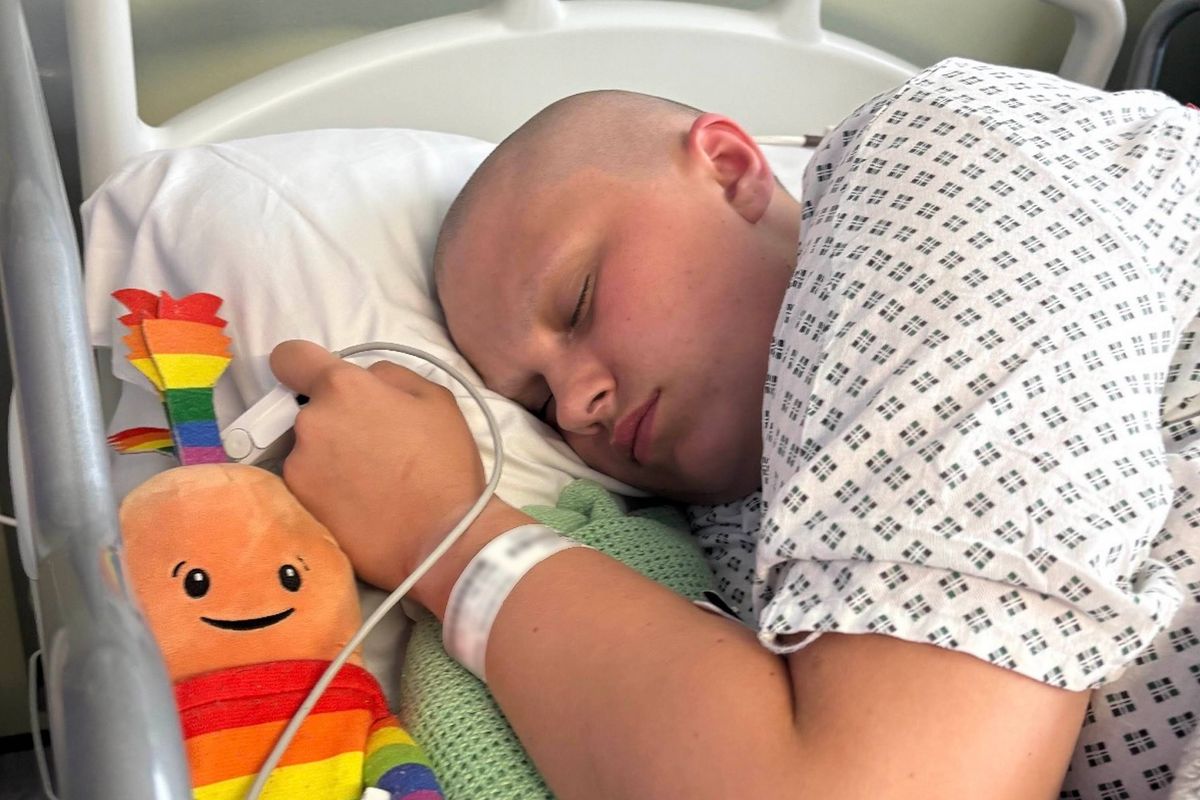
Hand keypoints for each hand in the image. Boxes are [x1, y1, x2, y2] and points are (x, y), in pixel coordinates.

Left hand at [269, 340, 486, 589]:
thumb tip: (365, 378)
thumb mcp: (436, 399)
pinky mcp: (297, 505)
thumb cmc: (445, 464)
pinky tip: (359, 505)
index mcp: (343, 387)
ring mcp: (298, 466)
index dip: (301, 367)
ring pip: (306, 450)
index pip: (289, 357)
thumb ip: (390, 376)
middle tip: (371, 446)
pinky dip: (326, 491)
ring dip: (329, 458)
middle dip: (333, 421)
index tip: (317, 384)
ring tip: (369, 482)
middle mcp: (310, 421)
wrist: (440, 540)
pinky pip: (306, 485)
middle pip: (306, 411)